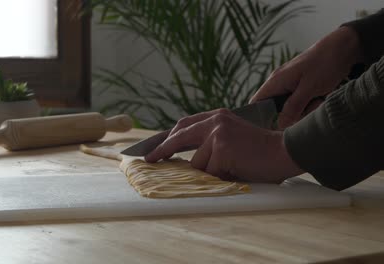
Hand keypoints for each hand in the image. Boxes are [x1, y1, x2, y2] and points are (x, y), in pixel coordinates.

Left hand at [145, 109, 303, 182]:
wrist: (285, 150)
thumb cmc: (260, 150)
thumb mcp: (232, 136)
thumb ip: (211, 140)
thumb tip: (188, 158)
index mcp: (217, 116)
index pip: (184, 125)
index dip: (167, 137)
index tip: (154, 147)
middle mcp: (214, 120)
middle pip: (178, 136)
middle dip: (162, 149)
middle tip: (149, 159)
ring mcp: (217, 133)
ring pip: (196, 163)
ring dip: (210, 172)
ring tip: (233, 167)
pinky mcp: (221, 147)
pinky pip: (210, 171)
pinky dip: (220, 176)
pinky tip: (237, 169)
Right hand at [250, 27, 362, 128]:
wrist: (344, 48)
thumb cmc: (325, 63)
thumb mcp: (309, 88)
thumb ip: (293, 107)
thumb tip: (279, 125)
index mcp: (276, 81)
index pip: (256, 102)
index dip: (258, 117)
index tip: (271, 128)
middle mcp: (279, 84)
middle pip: (275, 110)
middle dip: (291, 115)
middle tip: (308, 108)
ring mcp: (290, 85)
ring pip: (289, 108)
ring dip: (304, 110)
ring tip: (318, 100)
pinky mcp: (301, 88)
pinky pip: (300, 104)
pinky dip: (310, 105)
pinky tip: (320, 98)